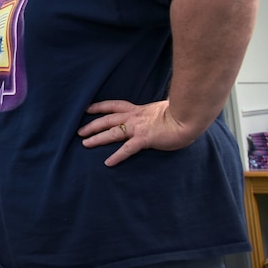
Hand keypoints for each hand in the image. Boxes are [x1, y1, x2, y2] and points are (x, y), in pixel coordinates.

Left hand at [78, 99, 198, 166]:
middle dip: (92, 125)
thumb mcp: (161, 109)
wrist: (188, 116)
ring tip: (85, 144)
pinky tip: (108, 162)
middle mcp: (134, 117)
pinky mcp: (145, 139)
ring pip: (112, 132)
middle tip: (79, 132)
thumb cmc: (180, 113)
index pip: (114, 105)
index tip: (87, 109)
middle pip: (107, 119)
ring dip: (97, 138)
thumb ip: (152, 113)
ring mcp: (138, 128)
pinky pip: (127, 149)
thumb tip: (154, 114)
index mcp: (138, 109)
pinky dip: (117, 156)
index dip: (99, 107)